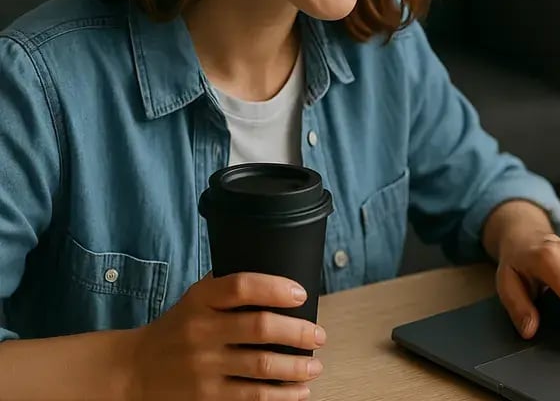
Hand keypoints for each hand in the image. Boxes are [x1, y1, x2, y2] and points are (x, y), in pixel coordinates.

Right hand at [123, 272, 324, 400]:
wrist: (132, 371)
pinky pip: (253, 395)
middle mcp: (201, 331)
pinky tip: (299, 391)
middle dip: (299, 332)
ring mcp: (203, 366)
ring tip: (314, 365)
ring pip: (262, 365)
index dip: (276, 287)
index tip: (301, 294)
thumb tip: (277, 277)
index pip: (242, 286)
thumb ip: (227, 288)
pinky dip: (282, 394)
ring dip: (297, 366)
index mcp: (200, 301)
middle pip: (260, 327)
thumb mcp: (194, 301)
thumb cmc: (176, 330)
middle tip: (319, 336)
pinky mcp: (206, 396)